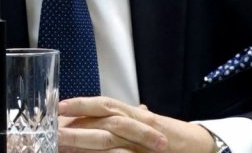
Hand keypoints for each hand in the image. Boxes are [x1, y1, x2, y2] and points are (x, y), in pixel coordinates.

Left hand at [57, 97, 214, 152]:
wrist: (199, 145)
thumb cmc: (167, 133)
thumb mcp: (142, 122)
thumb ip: (122, 118)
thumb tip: (98, 112)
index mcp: (132, 113)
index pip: (103, 105)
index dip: (80, 104)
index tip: (57, 106)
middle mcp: (137, 123)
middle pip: (102, 124)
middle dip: (76, 127)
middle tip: (52, 131)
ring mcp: (142, 142)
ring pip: (111, 141)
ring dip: (86, 144)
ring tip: (63, 145)